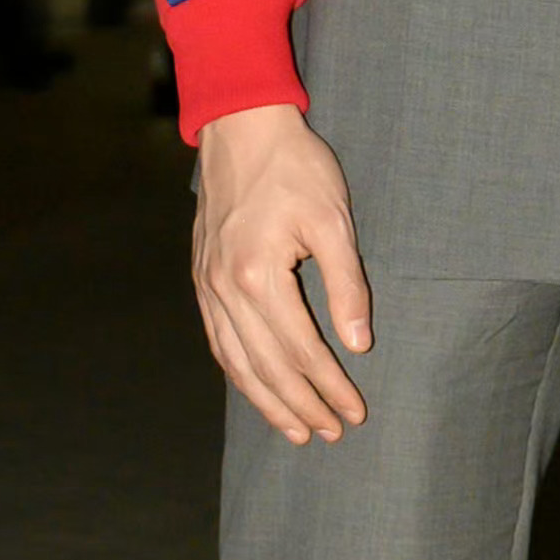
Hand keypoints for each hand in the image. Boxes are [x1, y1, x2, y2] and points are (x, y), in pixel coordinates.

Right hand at [191, 104, 372, 443]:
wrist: (240, 126)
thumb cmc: (295, 167)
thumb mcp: (334, 220)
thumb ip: (347, 285)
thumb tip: (358, 344)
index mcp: (258, 275)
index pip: (302, 350)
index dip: (330, 387)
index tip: (355, 412)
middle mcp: (225, 288)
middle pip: (267, 367)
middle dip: (302, 406)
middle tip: (331, 433)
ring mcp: (207, 284)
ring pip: (237, 361)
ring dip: (267, 401)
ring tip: (296, 430)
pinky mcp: (202, 277)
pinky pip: (219, 339)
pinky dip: (239, 372)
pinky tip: (257, 388)